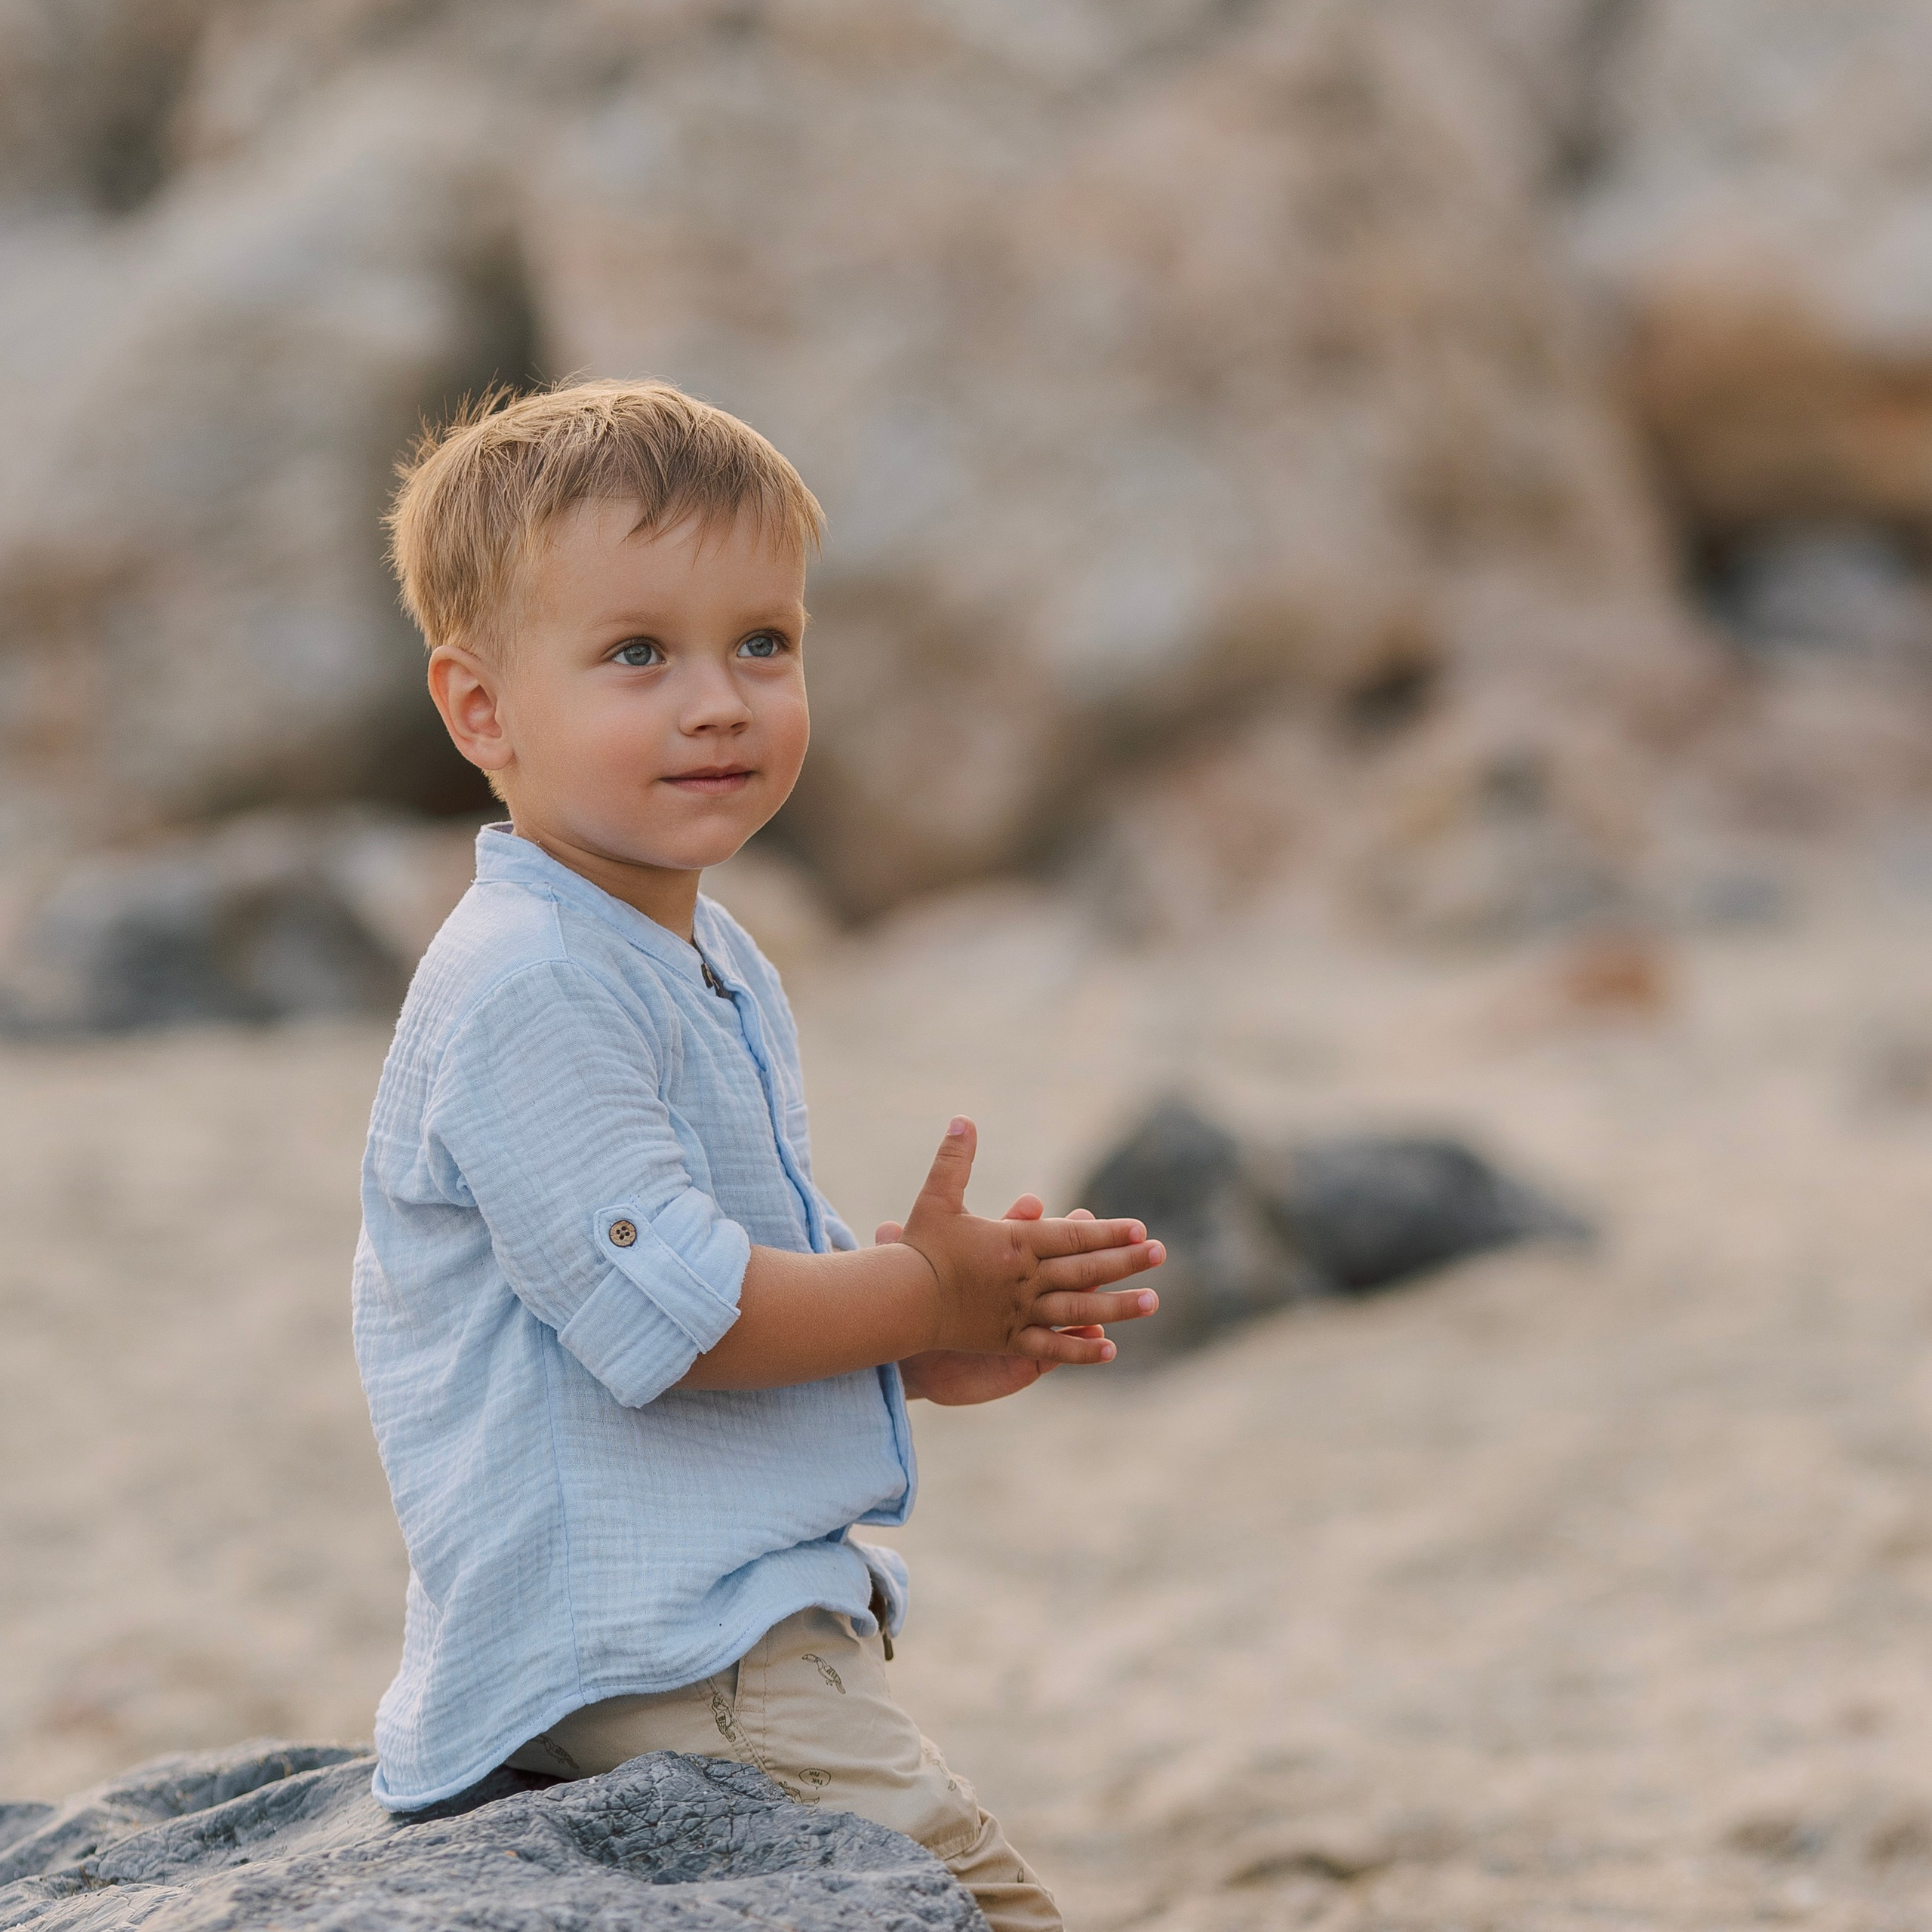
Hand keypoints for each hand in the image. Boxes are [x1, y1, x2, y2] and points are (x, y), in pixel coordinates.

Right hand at [887, 1117, 1162, 1371]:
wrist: (898, 1301)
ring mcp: (1019, 1313)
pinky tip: (1110, 1351)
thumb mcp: (937, 1198)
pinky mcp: (1008, 1341)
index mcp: (1015, 1244)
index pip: (1073, 1238)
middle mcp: (1025, 1279)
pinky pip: (1052, 1348)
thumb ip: (954, 1160)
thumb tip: (963, 1118)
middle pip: (1085, 1270)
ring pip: (1078, 1309)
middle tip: (1162, 1254)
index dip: (1108, 1233)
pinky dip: (1081, 1350)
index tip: (1140, 1230)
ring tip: (1152, 1301)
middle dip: (1126, 1262)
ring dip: (1118, 1306)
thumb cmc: (918, 1249)